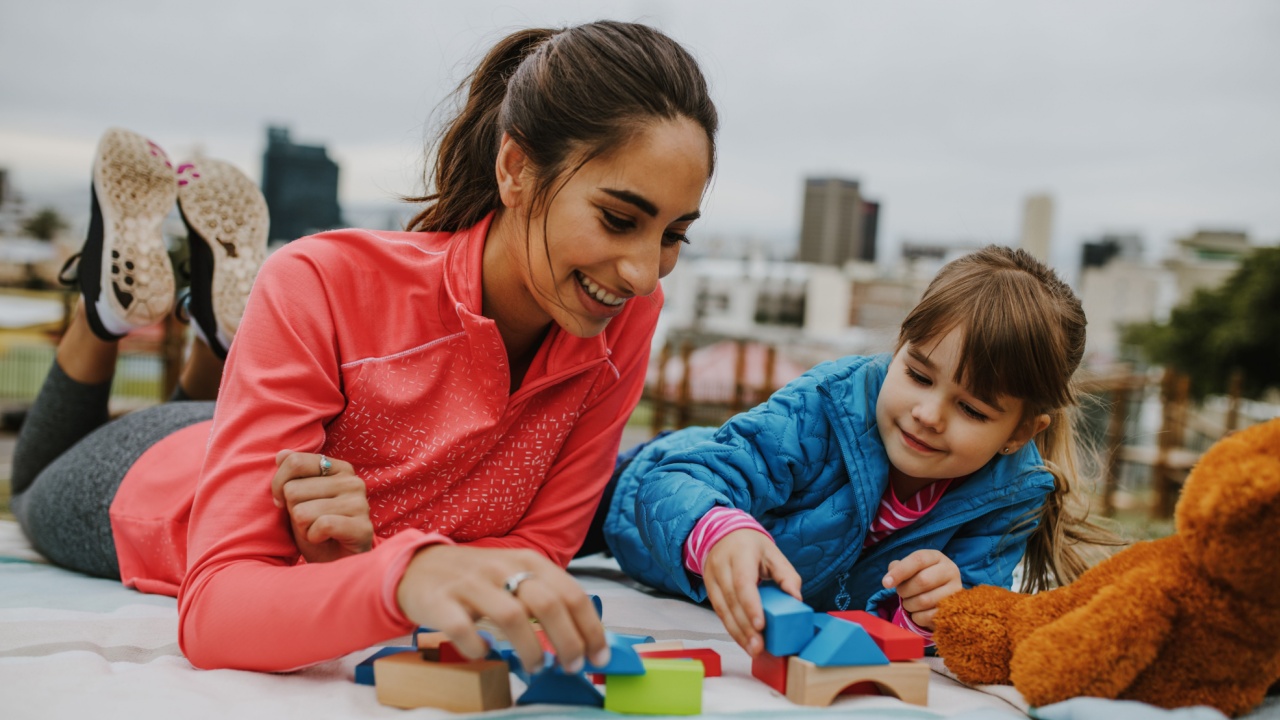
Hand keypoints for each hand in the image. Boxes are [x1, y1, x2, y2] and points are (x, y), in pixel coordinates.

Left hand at [271, 450, 372, 563]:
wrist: (337, 564)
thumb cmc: (316, 530)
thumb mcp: (297, 500)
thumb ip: (292, 475)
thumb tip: (281, 454)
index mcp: (338, 468)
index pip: (294, 461)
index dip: (278, 485)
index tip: (282, 502)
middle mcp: (353, 481)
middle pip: (293, 490)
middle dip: (293, 512)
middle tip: (309, 522)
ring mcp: (361, 503)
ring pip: (303, 511)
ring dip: (302, 528)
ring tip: (317, 533)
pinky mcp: (363, 527)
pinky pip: (321, 525)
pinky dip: (313, 538)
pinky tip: (324, 540)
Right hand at [396, 545, 608, 674]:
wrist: (418, 566)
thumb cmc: (477, 579)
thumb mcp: (514, 576)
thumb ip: (545, 598)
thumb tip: (584, 637)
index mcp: (527, 560)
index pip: (571, 593)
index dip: (590, 628)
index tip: (599, 655)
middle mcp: (502, 567)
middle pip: (548, 604)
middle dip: (568, 642)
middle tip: (571, 666)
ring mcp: (470, 583)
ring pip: (512, 616)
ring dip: (531, 649)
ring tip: (537, 666)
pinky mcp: (440, 601)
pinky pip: (464, 628)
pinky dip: (479, 648)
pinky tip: (485, 653)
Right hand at [702, 529, 802, 655]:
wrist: (722, 534)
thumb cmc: (752, 545)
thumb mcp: (773, 553)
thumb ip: (787, 575)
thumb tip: (797, 599)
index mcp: (740, 553)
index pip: (743, 582)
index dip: (750, 605)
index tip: (760, 626)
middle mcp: (722, 566)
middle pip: (732, 600)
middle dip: (745, 627)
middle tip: (759, 647)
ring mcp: (712, 578)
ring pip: (722, 609)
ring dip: (737, 632)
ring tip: (753, 649)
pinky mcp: (709, 590)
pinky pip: (719, 612)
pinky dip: (732, 628)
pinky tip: (743, 641)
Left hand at [882, 549, 962, 629]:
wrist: (943, 597)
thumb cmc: (922, 578)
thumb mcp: (911, 569)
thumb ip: (898, 568)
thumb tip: (890, 576)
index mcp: (937, 557)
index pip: (918, 560)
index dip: (900, 571)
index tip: (885, 583)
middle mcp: (950, 571)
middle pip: (922, 581)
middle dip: (904, 590)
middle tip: (901, 593)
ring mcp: (955, 591)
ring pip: (925, 600)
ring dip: (909, 605)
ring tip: (909, 603)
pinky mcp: (955, 610)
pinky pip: (929, 616)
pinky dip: (917, 617)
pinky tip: (918, 613)